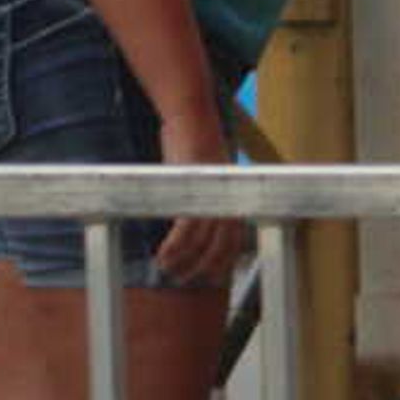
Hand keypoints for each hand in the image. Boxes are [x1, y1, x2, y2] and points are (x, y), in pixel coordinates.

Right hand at [151, 104, 246, 284]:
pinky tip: (163, 255)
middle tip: (186, 280)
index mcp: (236, 198)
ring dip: (184, 261)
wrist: (192, 119)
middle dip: (207, 268)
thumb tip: (197, 221)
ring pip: (203, 241)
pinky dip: (175, 246)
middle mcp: (230, 199)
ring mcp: (214, 195)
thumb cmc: (196, 147)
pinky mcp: (196, 190)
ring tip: (168, 271)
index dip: (226, 261)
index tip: (213, 277)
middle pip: (224, 245)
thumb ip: (207, 198)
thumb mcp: (206, 177)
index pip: (236, 239)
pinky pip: (186, 228)